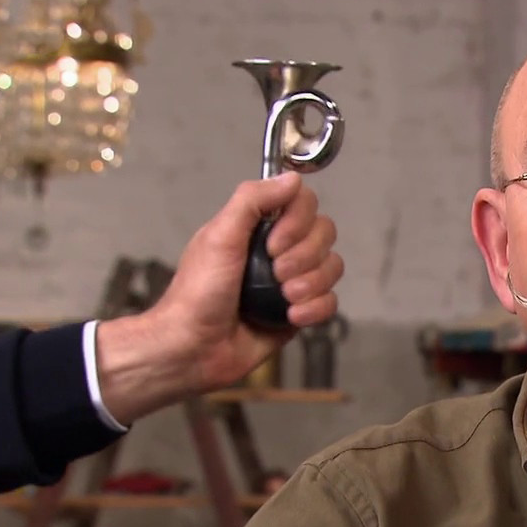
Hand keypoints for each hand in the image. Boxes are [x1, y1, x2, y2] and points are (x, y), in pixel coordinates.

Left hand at [95, 173, 343, 422]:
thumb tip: (292, 178)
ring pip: (332, 267)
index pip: (304, 204)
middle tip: (276, 274)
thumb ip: (252, 200)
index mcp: (259, 227)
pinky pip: (330, 301)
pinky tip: (291, 317)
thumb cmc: (197, 292)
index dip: (298, 222)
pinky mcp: (299, 313)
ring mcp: (292, 282)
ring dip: (312, 284)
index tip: (273, 244)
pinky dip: (316, 308)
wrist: (194, 347)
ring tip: (285, 299)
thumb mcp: (219, 236)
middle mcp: (279, 250)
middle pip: (325, 234)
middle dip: (305, 257)